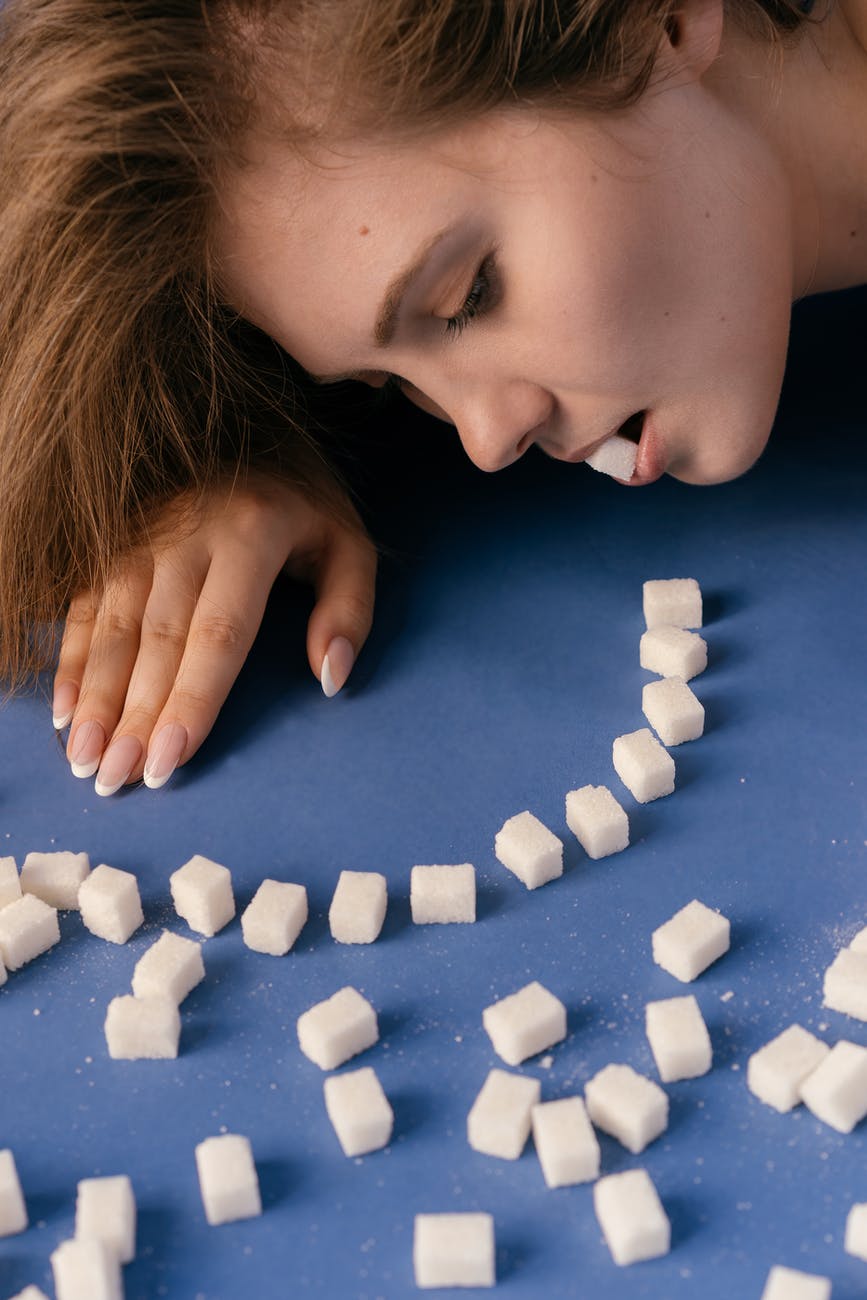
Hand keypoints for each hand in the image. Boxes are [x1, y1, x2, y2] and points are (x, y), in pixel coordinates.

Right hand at [51, 473, 376, 793]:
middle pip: (157, 640)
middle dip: (133, 716)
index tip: (170, 762)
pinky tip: (62, 712)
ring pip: (113, 627)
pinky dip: (69, 660)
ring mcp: (142, 531)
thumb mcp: (350, 543)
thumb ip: (349, 609)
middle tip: (113, 780)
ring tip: (82, 759)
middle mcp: (188, 532)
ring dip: (94, 697)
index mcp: (252, 534)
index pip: (218, 634)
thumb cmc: (305, 502)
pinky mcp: (113, 536)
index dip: (191, 701)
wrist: (251, 431)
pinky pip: (83, 603)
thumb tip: (330, 679)